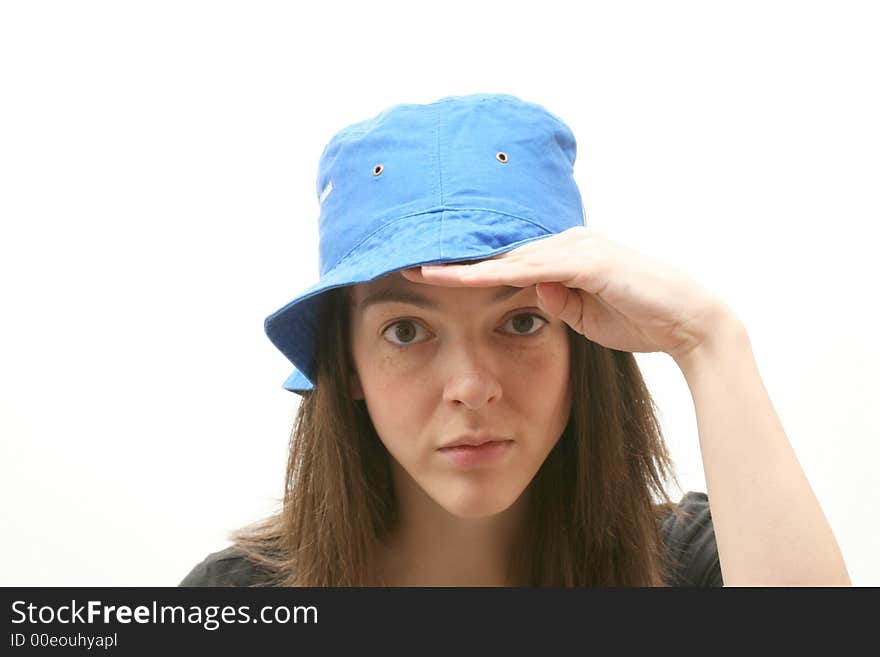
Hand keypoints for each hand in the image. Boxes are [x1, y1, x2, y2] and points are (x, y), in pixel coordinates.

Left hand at [400, 226, 738, 362]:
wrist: (688, 323)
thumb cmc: (640, 319)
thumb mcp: (585, 315)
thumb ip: (557, 300)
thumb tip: (532, 294)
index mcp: (565, 254)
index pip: (506, 259)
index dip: (467, 266)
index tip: (427, 273)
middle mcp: (567, 243)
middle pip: (499, 250)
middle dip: (455, 257)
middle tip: (408, 260)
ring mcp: (577, 248)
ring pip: (508, 255)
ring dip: (464, 263)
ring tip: (422, 268)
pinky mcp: (589, 261)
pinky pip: (531, 267)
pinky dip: (494, 273)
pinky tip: (462, 278)